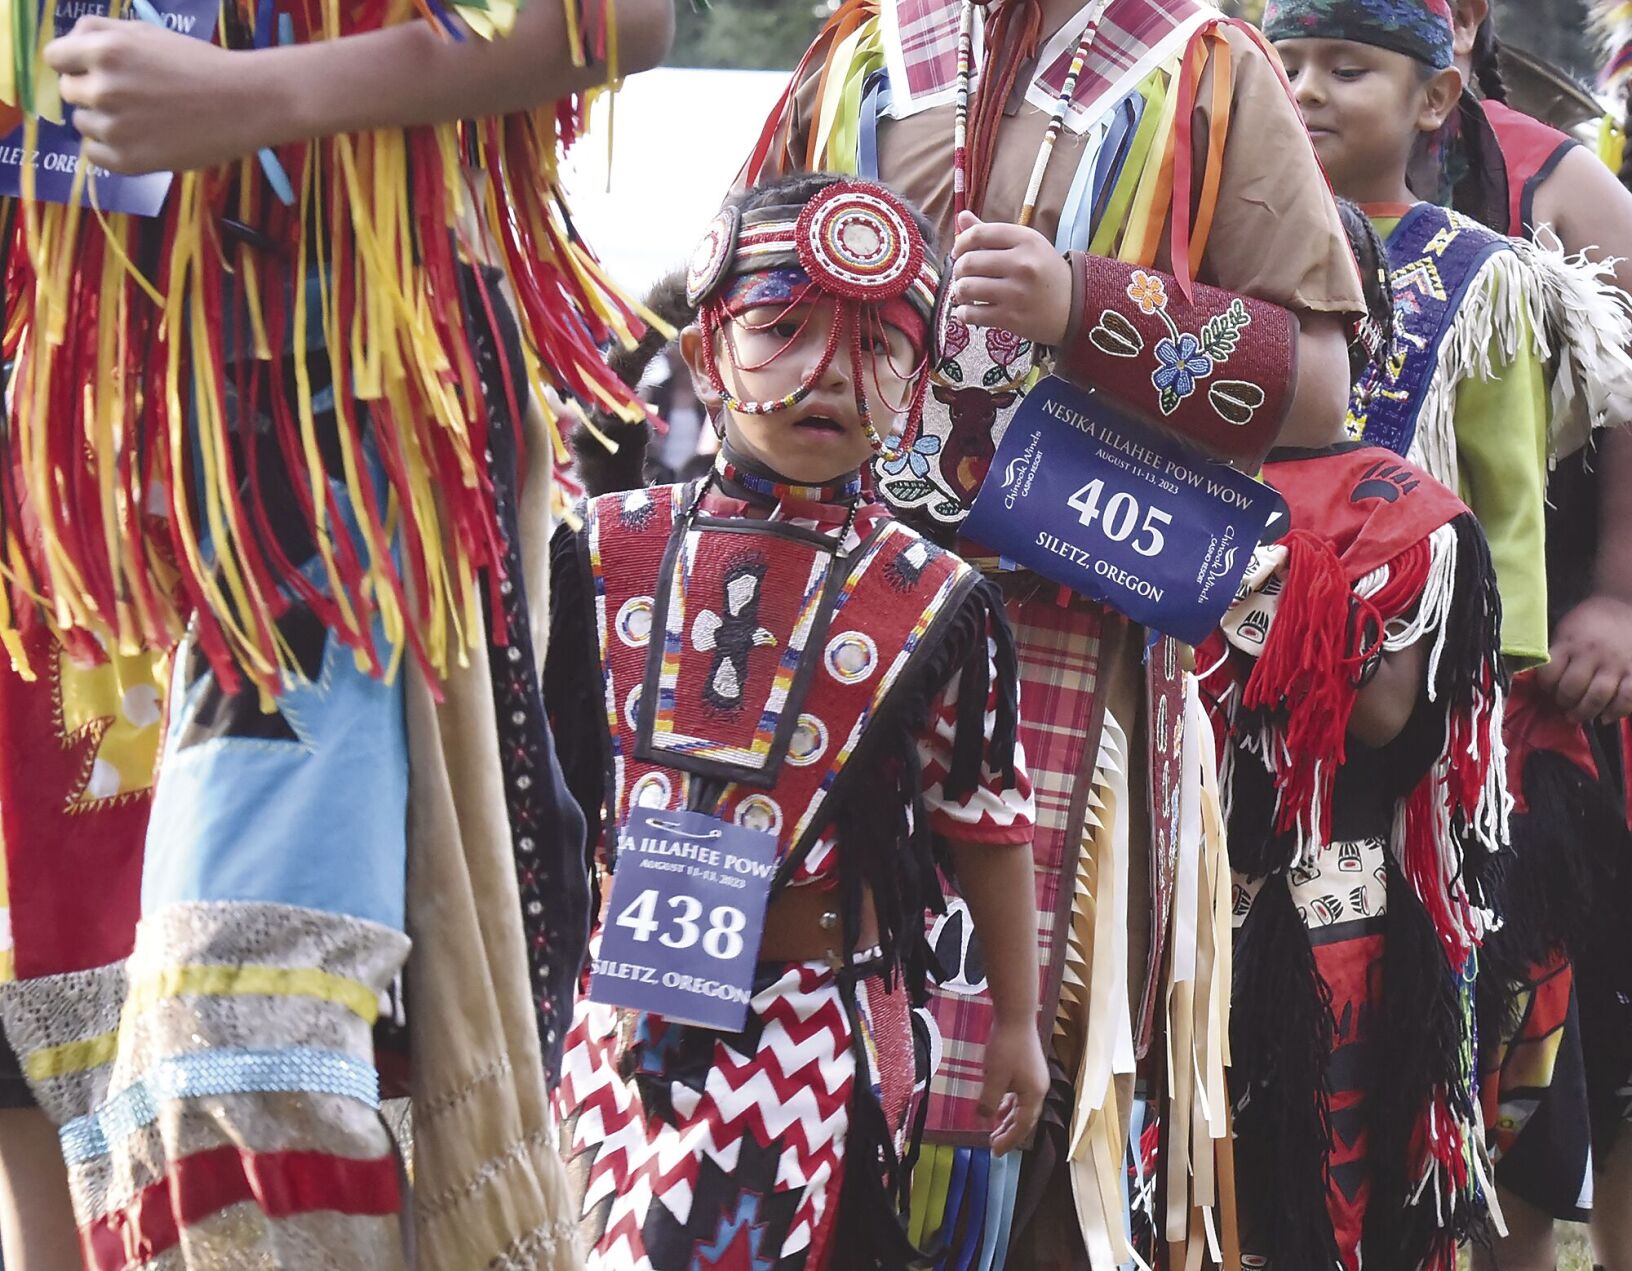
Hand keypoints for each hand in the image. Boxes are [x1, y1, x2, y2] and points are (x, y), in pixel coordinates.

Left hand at [44, 18, 266, 174]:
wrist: (247, 103)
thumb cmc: (201, 64)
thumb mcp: (147, 32)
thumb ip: (101, 33)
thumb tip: (71, 51)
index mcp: (105, 50)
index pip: (55, 58)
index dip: (74, 64)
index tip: (94, 71)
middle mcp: (103, 88)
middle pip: (70, 92)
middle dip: (93, 92)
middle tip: (131, 98)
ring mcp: (115, 127)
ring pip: (83, 125)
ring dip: (105, 123)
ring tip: (143, 121)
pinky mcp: (129, 161)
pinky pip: (96, 156)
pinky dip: (112, 151)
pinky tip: (141, 142)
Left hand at [950, 211, 1072, 346]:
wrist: (1075, 306)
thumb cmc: (1046, 272)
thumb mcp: (1026, 245)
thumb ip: (991, 232)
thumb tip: (961, 216)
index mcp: (1026, 240)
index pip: (979, 234)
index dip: (961, 243)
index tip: (959, 252)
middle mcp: (1022, 264)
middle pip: (969, 262)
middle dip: (958, 269)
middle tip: (961, 274)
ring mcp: (1016, 293)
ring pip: (966, 288)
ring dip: (958, 291)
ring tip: (963, 292)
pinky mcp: (1011, 318)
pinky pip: (972, 314)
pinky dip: (963, 313)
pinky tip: (967, 310)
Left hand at [979, 1017, 1047, 1154]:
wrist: (1016, 1017)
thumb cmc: (1006, 1048)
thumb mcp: (994, 1078)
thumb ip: (989, 1102)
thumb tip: (983, 1120)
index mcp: (1034, 1095)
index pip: (1021, 1127)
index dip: (1008, 1141)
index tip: (995, 1152)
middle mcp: (1038, 1090)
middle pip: (1025, 1120)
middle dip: (1009, 1134)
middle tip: (994, 1146)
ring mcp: (1035, 1079)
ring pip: (1022, 1108)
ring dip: (1009, 1120)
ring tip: (995, 1131)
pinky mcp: (1029, 1070)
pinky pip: (1019, 1095)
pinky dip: (1010, 1105)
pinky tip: (999, 1107)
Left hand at [1536, 593, 1631, 722]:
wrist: (1623, 603)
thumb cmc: (1589, 620)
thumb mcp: (1565, 629)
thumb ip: (1556, 653)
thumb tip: (1544, 681)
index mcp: (1570, 642)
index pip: (1549, 673)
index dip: (1545, 687)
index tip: (1548, 689)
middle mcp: (1592, 653)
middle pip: (1572, 689)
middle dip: (1564, 703)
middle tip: (1564, 707)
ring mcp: (1617, 663)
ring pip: (1598, 697)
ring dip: (1585, 712)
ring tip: (1579, 715)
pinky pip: (1628, 698)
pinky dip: (1617, 712)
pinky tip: (1607, 716)